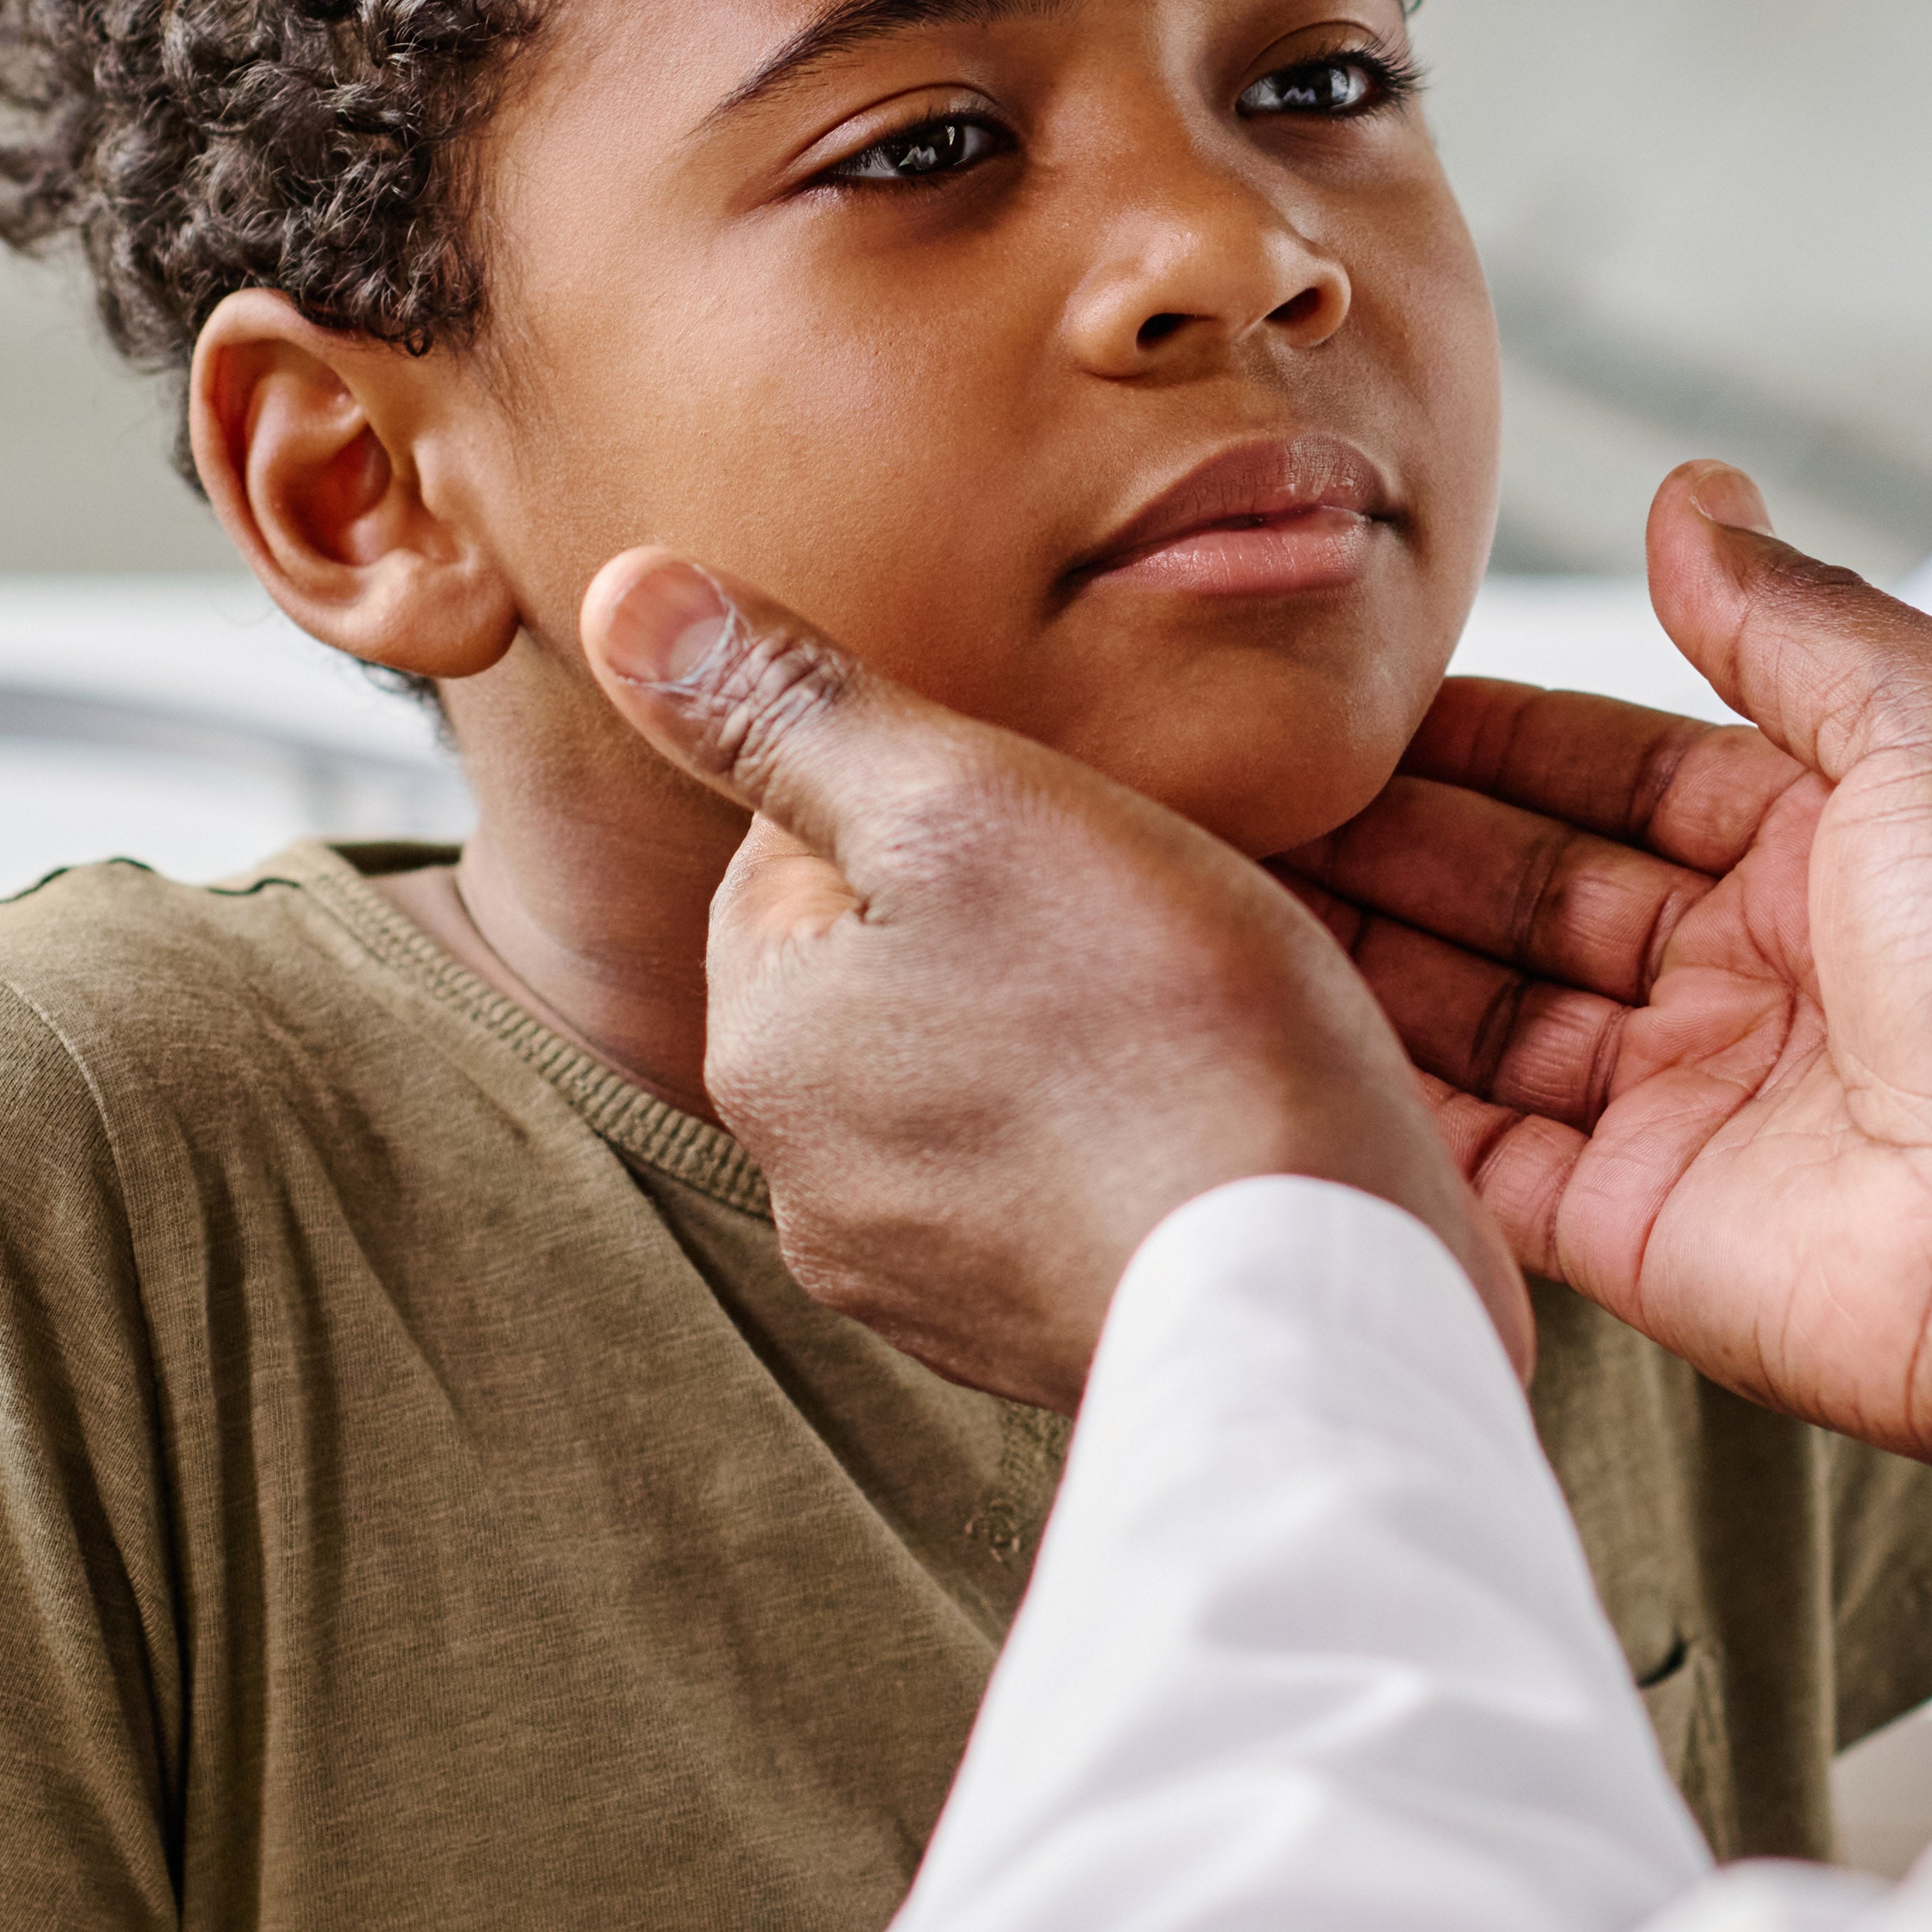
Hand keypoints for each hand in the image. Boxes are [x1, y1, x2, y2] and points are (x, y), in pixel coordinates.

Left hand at [581, 550, 1534, 1408]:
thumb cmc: (1162, 1036)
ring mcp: (929, 1279)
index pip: (801, 852)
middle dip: (997, 923)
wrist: (1308, 1293)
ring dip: (1061, 1038)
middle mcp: (811, 1183)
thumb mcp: (971, 806)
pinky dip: (1117, 1145)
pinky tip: (1204, 1119)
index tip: (1064, 808)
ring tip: (1191, 1011)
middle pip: (892, 976)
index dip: (945, 798)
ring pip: (978, 1086)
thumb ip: (792, 706)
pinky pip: (1060, 1193)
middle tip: (1144, 901)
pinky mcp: (1042, 1334)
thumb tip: (622, 597)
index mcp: (765, 1043)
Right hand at [1282, 467, 1931, 1516]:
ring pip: (1483, 1011)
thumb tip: (1692, 495)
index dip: (1487, 732)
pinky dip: (1382, 1093)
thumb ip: (1795, 614)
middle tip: (1240, 784)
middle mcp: (1759, 970)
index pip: (1617, 766)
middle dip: (1393, 834)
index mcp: (1839, 842)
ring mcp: (1694, 1103)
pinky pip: (1481, 1151)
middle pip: (1529, 884)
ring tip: (1216, 883)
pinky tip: (1274, 1023)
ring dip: (1360, 950)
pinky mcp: (1642, 1228)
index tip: (1347, 694)